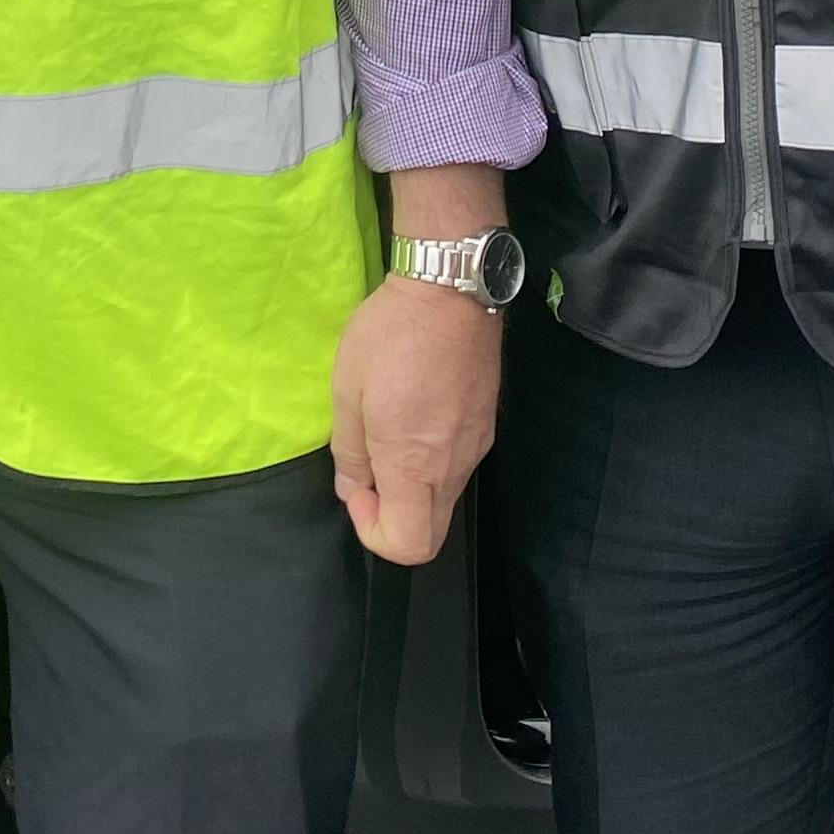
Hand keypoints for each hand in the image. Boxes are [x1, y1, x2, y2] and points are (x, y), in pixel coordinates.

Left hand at [331, 276, 500, 564]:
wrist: (450, 288)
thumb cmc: (390, 336)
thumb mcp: (347, 389)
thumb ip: (349, 451)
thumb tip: (353, 488)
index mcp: (415, 465)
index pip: (409, 545)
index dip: (374, 532)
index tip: (357, 490)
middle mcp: (454, 467)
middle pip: (431, 532)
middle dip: (393, 518)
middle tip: (368, 470)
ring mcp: (476, 446)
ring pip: (444, 498)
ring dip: (411, 487)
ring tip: (386, 432)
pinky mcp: (486, 425)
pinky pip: (456, 466)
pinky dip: (431, 463)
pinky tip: (413, 415)